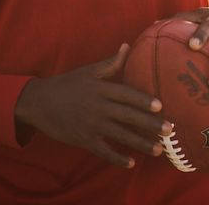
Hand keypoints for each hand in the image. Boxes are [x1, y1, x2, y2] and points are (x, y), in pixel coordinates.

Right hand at [13, 44, 173, 168]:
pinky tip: (131, 163)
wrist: (38, 102)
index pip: (126, 94)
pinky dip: (117, 158)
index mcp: (100, 88)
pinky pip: (103, 151)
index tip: (160, 105)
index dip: (143, 100)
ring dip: (140, 143)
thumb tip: (127, 46)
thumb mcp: (87, 71)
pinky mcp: (83, 139)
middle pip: (128, 116)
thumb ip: (109, 63)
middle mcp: (98, 107)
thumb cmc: (66, 84)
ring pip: (120, 135)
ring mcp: (90, 124)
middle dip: (150, 124)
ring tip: (159, 149)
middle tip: (170, 130)